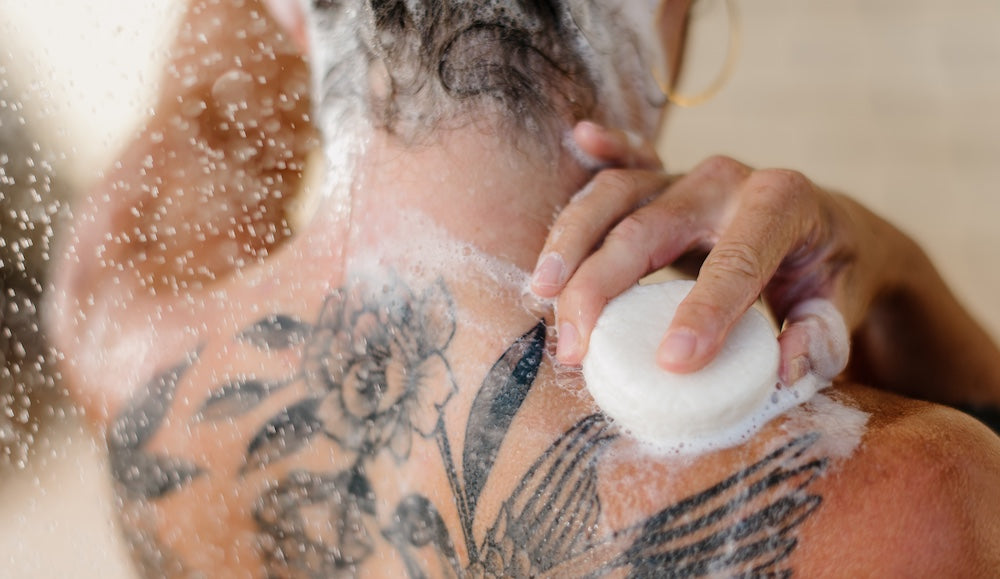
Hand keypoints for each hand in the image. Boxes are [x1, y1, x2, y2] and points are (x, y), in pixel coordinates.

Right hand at [533, 122, 890, 385]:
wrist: (831, 232)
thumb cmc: (833, 276)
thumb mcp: (841, 309)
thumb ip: (820, 338)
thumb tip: (783, 372)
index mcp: (782, 204)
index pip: (736, 259)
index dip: (704, 311)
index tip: (672, 363)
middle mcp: (728, 179)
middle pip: (649, 224)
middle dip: (601, 285)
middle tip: (574, 347)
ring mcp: (690, 175)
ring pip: (618, 194)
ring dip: (572, 242)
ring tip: (543, 293)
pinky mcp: (664, 179)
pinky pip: (627, 161)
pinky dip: (600, 151)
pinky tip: (579, 140)